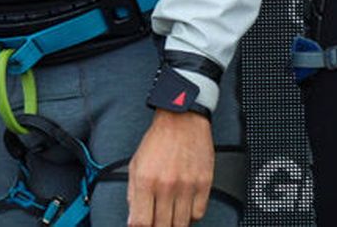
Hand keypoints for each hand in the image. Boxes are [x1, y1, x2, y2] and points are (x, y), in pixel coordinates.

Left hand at [126, 110, 213, 226]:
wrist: (181, 121)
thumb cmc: (157, 141)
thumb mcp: (135, 164)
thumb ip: (132, 193)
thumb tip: (133, 218)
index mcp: (145, 180)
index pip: (141, 221)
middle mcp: (166, 186)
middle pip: (162, 226)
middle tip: (156, 223)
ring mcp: (187, 187)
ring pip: (181, 224)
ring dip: (174, 225)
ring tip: (169, 219)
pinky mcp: (204, 185)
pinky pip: (198, 214)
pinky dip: (190, 217)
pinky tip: (183, 210)